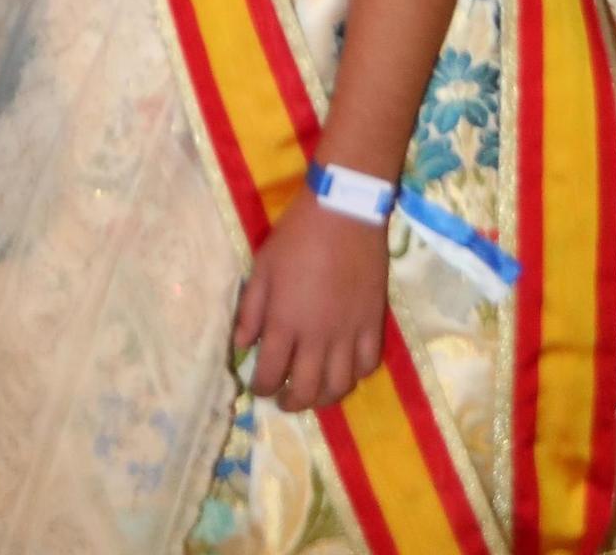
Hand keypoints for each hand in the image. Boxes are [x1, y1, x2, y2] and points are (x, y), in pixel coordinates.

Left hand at [234, 189, 387, 412]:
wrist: (345, 212)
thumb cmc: (297, 236)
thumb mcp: (263, 267)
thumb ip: (251, 310)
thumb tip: (241, 345)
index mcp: (285, 323)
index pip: (271, 374)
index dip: (261, 387)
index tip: (257, 386)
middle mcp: (318, 338)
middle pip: (307, 391)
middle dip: (291, 403)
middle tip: (283, 399)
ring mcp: (349, 334)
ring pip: (339, 387)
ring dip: (323, 399)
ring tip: (313, 393)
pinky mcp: (374, 324)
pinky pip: (368, 365)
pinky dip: (355, 375)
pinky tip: (344, 369)